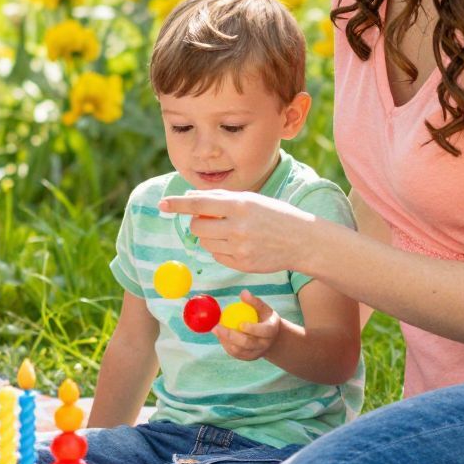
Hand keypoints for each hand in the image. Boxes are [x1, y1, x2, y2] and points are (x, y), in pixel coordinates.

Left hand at [159, 190, 326, 274]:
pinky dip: (220, 250)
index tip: (162, 204)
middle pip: (197, 226)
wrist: (302, 241)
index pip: (199, 203)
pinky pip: (216, 257)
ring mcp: (239, 248)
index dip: (177, 204)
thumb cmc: (274, 215)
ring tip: (231, 232)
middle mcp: (237, 227)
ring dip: (210, 236)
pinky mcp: (241, 264)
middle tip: (211, 219)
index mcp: (240, 205)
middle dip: (198, 222)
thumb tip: (189, 198)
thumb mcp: (250, 199)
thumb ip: (220, 199)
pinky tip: (239, 245)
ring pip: (205, 243)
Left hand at [214, 292, 281, 361]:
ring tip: (215, 330)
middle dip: (230, 336)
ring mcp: (257, 353)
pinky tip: (219, 336)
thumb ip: (254, 301)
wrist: (271, 338)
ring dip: (225, 341)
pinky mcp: (249, 358)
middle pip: (247, 343)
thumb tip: (243, 293)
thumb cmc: (264, 318)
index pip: (263, 331)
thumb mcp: (263, 308)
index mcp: (271, 331)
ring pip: (239, 351)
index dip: (252, 329)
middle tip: (216, 327)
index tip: (240, 323)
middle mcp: (265, 344)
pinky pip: (236, 354)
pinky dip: (226, 345)